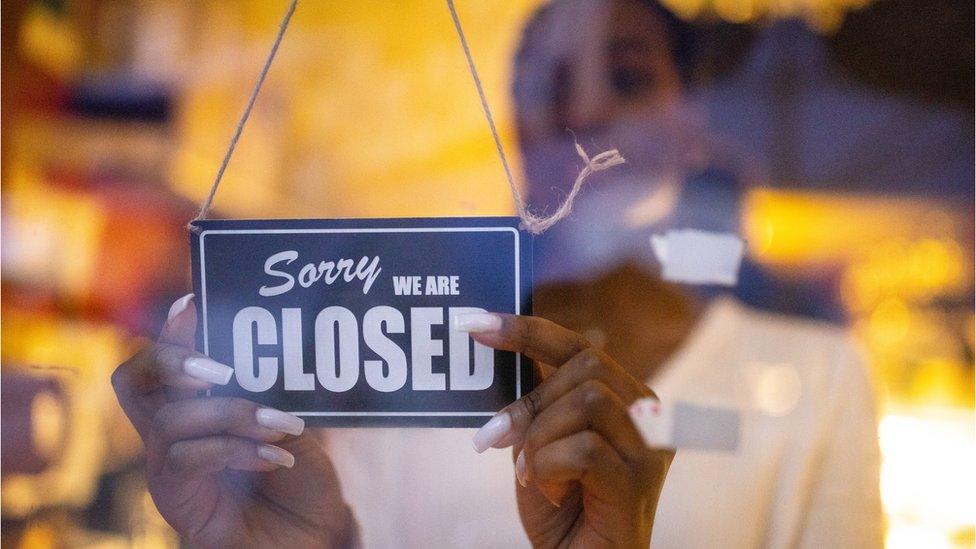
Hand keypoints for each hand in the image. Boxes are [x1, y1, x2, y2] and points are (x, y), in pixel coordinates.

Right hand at [112, 295, 355, 547]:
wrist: (316, 535)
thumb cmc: (304, 479)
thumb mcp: (292, 424)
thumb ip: (271, 392)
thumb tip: (266, 351)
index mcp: (198, 405)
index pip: (167, 360)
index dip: (171, 330)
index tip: (192, 302)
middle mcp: (172, 432)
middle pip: (132, 380)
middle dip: (170, 360)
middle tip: (218, 368)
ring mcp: (168, 466)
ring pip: (168, 419)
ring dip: (229, 413)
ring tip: (278, 423)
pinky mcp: (175, 499)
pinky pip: (186, 459)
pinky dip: (234, 450)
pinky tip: (276, 458)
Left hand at [461, 313, 672, 548]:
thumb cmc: (563, 507)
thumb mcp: (541, 441)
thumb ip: (538, 400)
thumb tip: (500, 344)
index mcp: (627, 398)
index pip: (579, 345)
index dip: (526, 329)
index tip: (473, 323)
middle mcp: (649, 415)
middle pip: (587, 364)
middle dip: (534, 400)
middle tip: (498, 437)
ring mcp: (650, 449)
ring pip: (588, 400)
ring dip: (541, 436)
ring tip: (532, 472)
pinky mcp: (638, 484)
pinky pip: (584, 449)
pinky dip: (549, 467)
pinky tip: (548, 490)